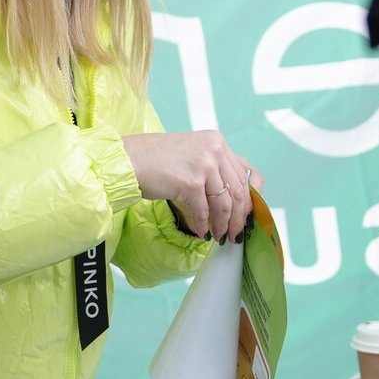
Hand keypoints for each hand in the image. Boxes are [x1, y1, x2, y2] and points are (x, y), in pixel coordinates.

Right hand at [121, 131, 262, 241]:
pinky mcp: (190, 182)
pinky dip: (203, 225)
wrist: (127, 159)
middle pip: (238, 191)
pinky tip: (201, 232)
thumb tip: (232, 200)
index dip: (250, 199)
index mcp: (217, 141)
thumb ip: (213, 169)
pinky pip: (203, 211)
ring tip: (219, 236)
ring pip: (223, 204)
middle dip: (238, 218)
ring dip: (222, 225)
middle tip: (235, 234)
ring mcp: (203, 165)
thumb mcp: (192, 155)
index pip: (245, 174)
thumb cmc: (155, 160)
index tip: (247, 215)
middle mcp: (214, 149)